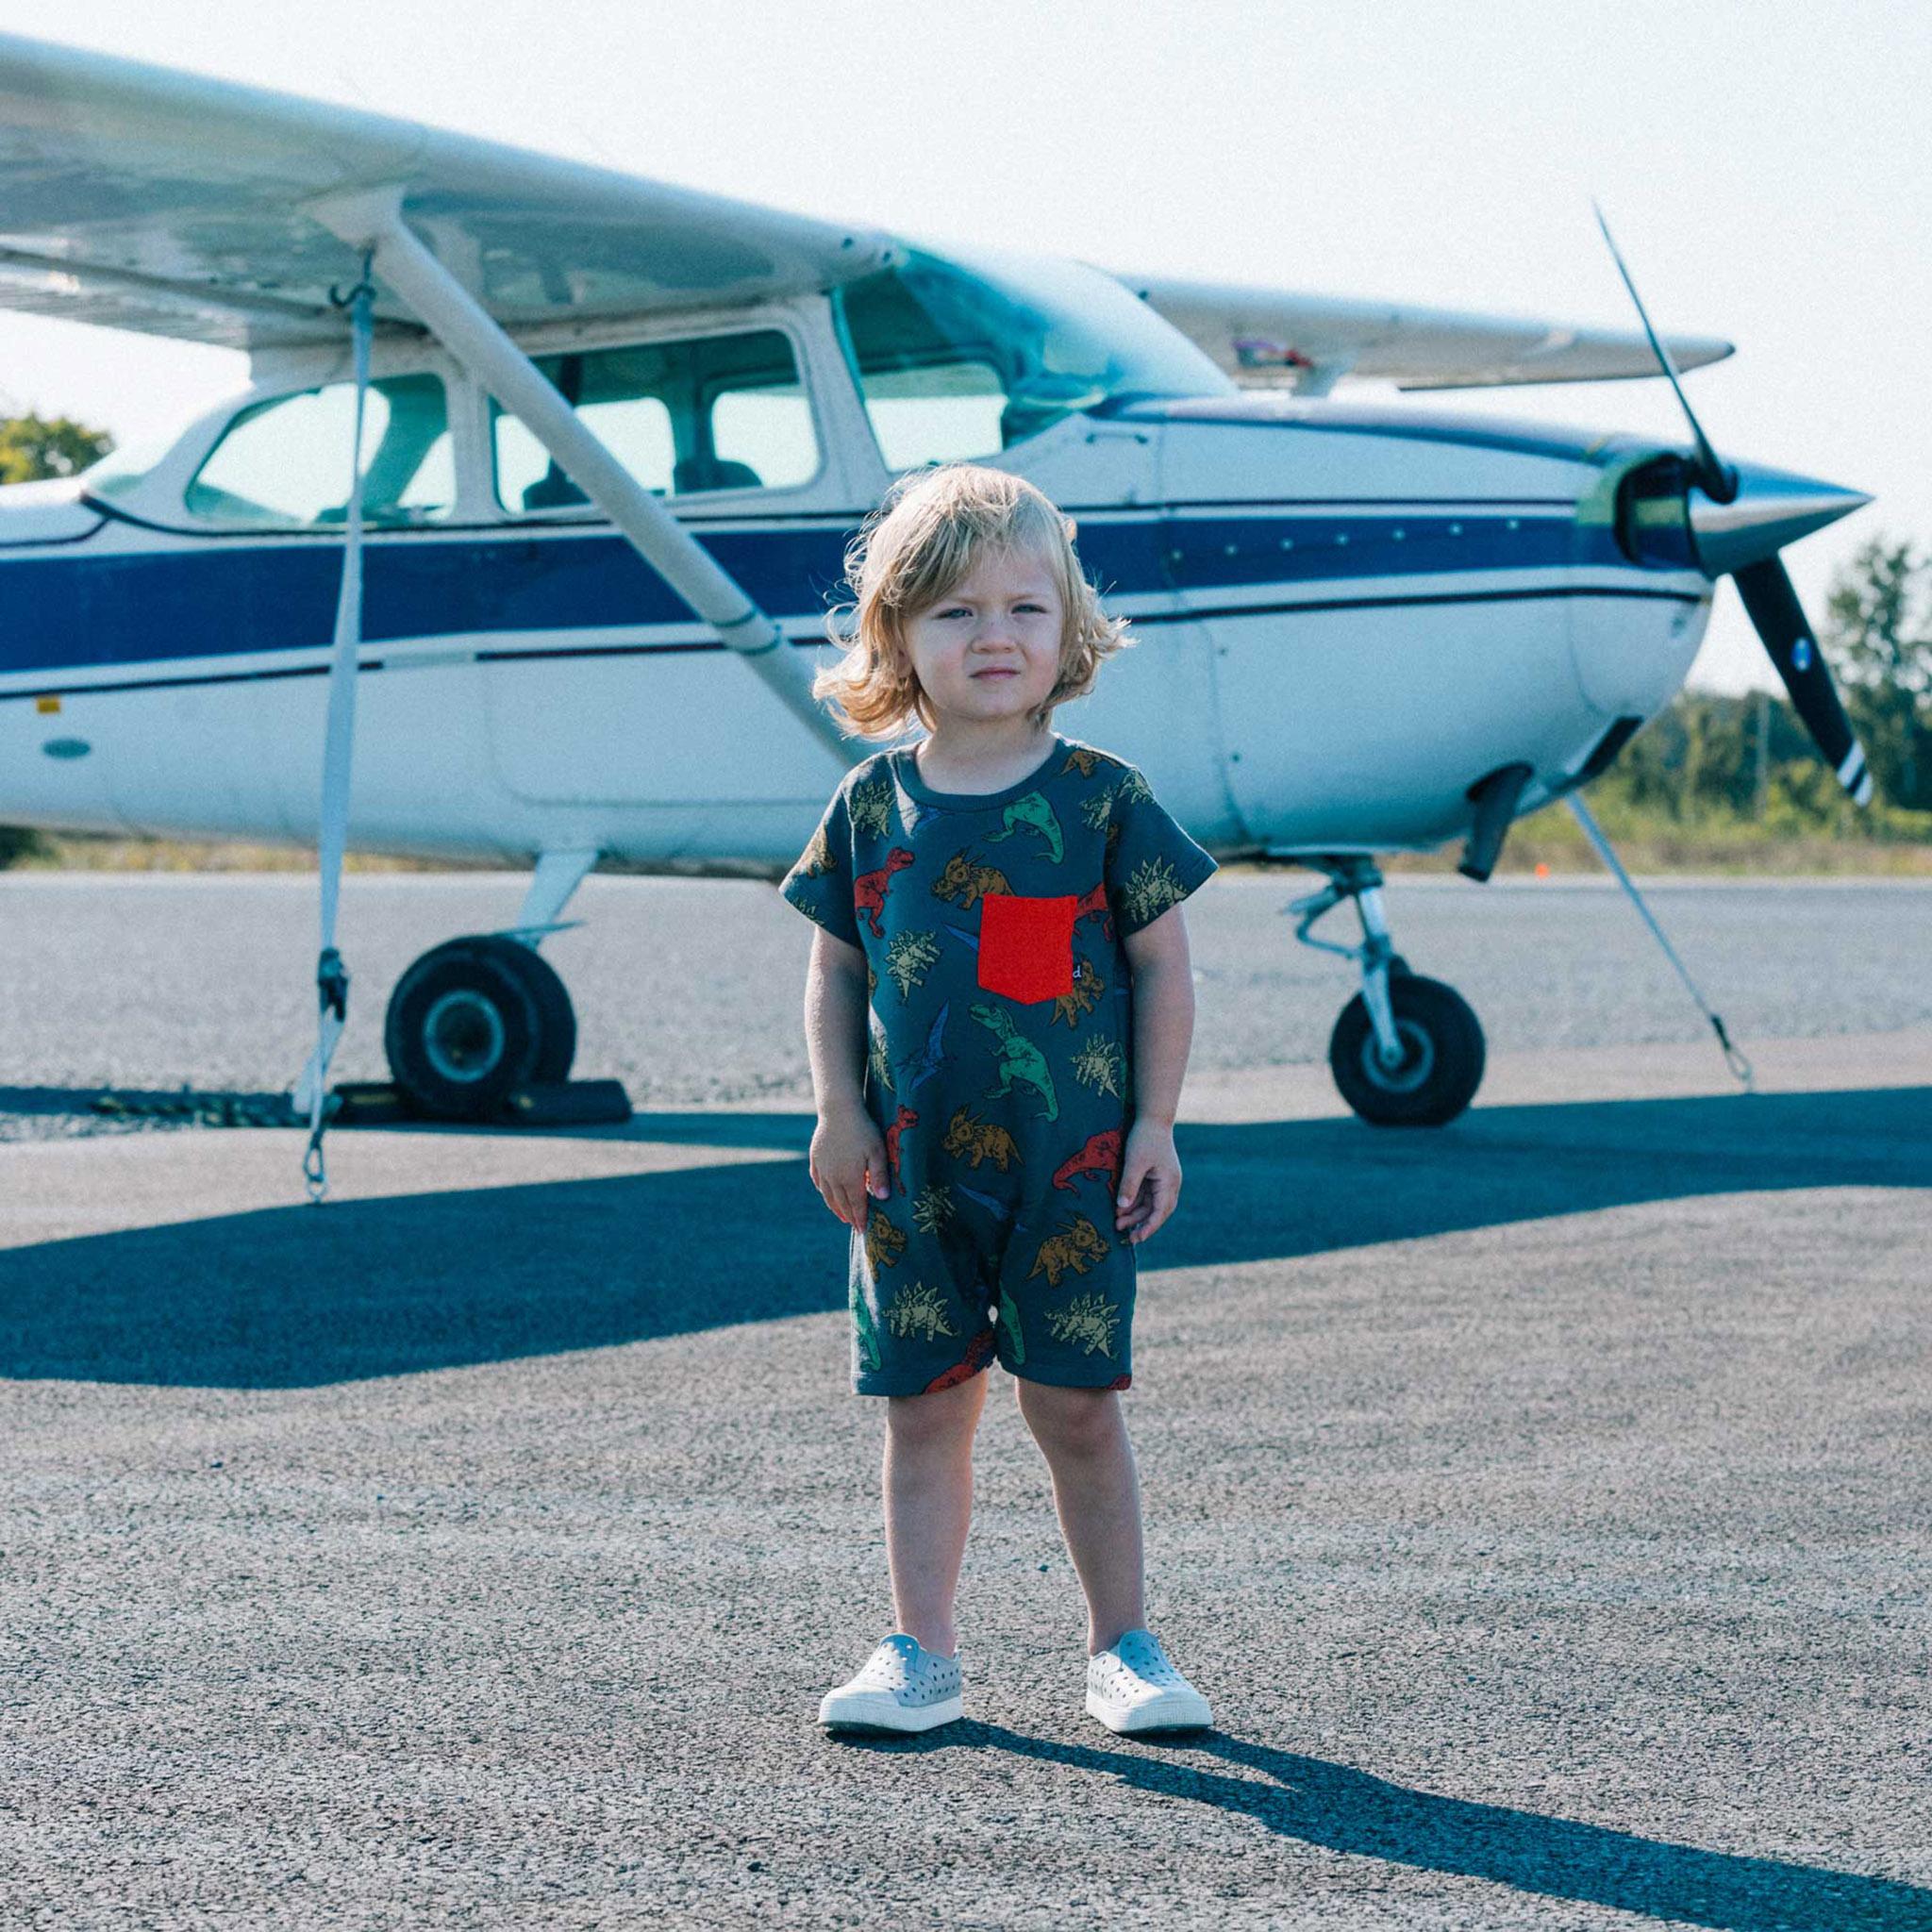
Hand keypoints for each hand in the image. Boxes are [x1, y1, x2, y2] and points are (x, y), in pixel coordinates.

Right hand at [809, 1103, 890, 1227]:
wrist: (838, 1110)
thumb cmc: (863, 1129)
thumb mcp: (878, 1151)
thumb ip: (879, 1176)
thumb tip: (882, 1199)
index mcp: (850, 1178)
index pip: (856, 1204)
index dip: (860, 1218)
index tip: (863, 1230)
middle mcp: (833, 1177)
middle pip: (841, 1202)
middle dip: (849, 1216)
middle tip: (854, 1226)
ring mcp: (822, 1168)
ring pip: (828, 1194)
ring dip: (835, 1207)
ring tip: (842, 1216)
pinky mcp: (815, 1158)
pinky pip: (818, 1180)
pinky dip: (823, 1190)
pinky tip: (826, 1193)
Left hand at [1114, 1118, 1180, 1245]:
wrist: (1153, 1118)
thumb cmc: (1145, 1139)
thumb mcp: (1135, 1162)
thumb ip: (1129, 1185)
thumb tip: (1123, 1207)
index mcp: (1169, 1183)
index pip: (1160, 1212)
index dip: (1149, 1227)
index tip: (1138, 1239)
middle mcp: (1169, 1185)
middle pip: (1157, 1212)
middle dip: (1141, 1224)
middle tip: (1126, 1237)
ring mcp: (1162, 1181)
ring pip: (1150, 1205)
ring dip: (1135, 1214)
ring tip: (1117, 1223)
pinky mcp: (1154, 1176)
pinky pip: (1146, 1195)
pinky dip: (1134, 1203)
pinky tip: (1120, 1209)